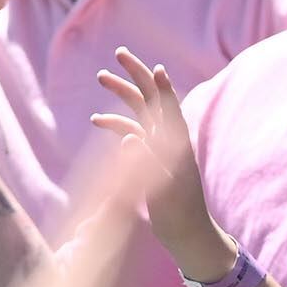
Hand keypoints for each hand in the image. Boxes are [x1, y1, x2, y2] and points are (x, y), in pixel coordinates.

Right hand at [90, 50, 226, 277]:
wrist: (188, 233)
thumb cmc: (179, 214)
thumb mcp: (165, 190)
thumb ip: (148, 162)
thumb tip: (129, 137)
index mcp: (176, 145)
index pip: (168, 108)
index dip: (162, 87)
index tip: (155, 67)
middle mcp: (169, 140)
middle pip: (151, 100)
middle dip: (135, 76)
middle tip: (118, 54)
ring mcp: (159, 147)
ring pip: (139, 112)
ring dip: (123, 94)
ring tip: (101, 76)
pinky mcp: (150, 158)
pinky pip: (132, 132)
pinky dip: (117, 123)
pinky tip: (98, 120)